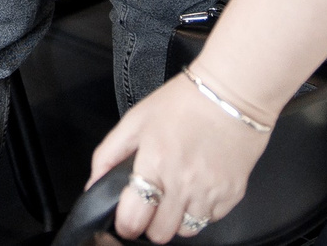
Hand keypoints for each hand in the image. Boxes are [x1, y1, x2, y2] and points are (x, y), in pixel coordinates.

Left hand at [90, 71, 266, 241]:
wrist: (232, 94)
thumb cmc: (183, 103)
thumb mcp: (135, 120)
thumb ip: (108, 155)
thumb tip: (94, 185)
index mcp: (155, 163)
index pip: (133, 219)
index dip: (126, 223)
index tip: (127, 217)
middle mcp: (183, 183)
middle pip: (160, 234)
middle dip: (151, 224)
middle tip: (152, 205)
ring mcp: (210, 192)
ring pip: (187, 230)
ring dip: (177, 218)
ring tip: (177, 192)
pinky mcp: (233, 195)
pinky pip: (211, 219)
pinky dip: (202, 209)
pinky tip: (199, 185)